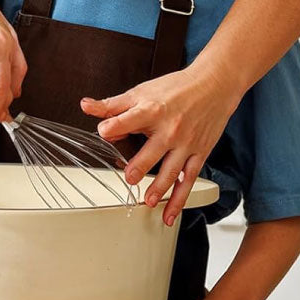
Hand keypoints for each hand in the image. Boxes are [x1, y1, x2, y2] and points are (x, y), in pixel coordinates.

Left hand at [82, 63, 239, 224]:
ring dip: (160, 188)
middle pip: (153, 151)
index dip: (114, 125)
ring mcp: (186, 144)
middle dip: (140, 166)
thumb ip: (113, 105)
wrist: (214, 85)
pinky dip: (180, 200)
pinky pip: (189, 180)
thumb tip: (85, 106)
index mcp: (152, 110)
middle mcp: (170, 129)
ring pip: (172, 171)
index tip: (103, 132)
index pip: (129, 119)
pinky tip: (169, 215)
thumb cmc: (176, 89)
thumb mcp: (141, 92)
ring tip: (148, 201)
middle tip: (129, 178)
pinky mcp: (199, 154)